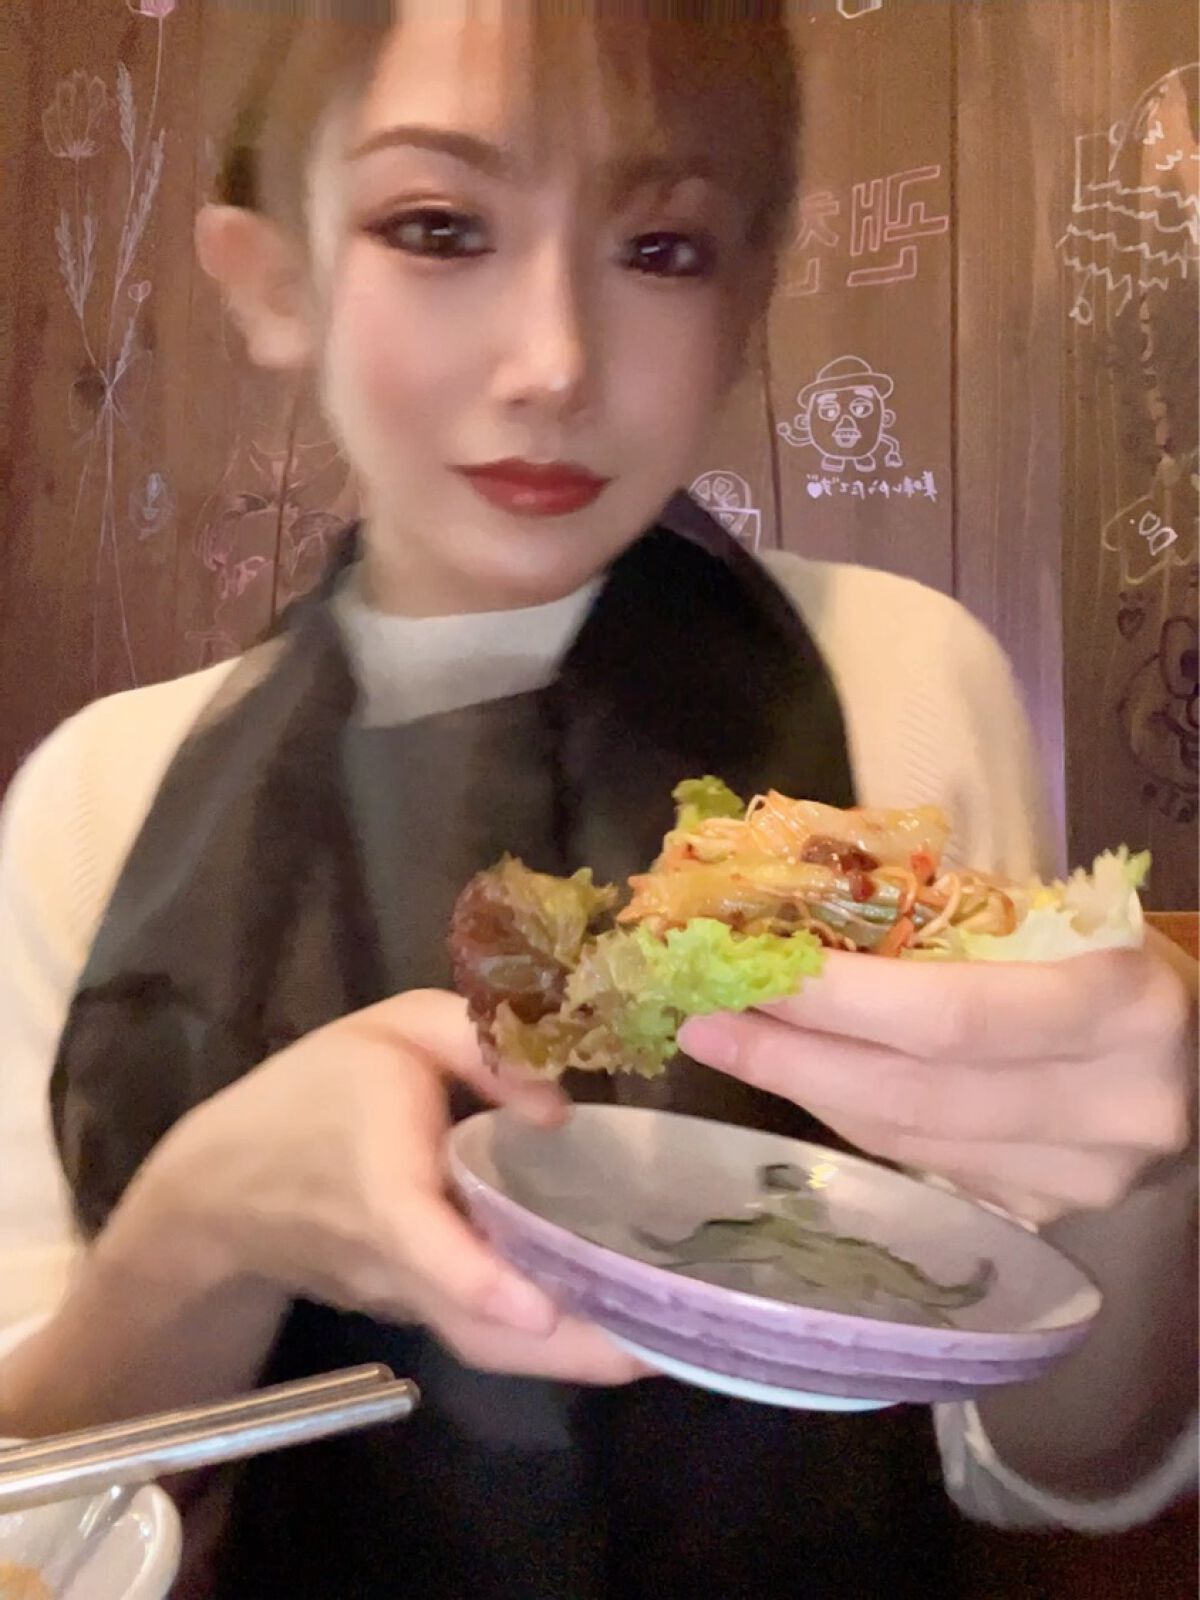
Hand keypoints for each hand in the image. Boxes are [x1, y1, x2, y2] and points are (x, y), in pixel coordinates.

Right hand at [113, 990, 642, 1384]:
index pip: (421, 1241)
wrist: (222, 1186)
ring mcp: (402, 1296)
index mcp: (379, 1181)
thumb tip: (558, 1111)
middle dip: (566, 1351)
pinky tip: (608, 1320)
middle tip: (658, 1349)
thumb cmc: (314, 1093)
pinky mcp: (411, 1308)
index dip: (478, 1279)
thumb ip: (477, 1045)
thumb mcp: (392, 1029)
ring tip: (657, 1344)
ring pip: (484, 1343)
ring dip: (568, 1357)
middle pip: (475, 1326)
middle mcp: (393, 1258)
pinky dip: (541, 1342)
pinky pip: (477, 1333)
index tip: (543, 1308)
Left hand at [679, 946, 1193, 1224]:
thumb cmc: (1110, 954)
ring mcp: (1083, 1181)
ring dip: (805, 1091)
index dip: (839, 1000)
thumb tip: (786, 904)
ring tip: (729, 1043)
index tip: (750, 970)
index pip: (950, 1016)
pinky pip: (923, 1168)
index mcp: (1120, 1006)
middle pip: (912, 1095)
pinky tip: (803, 1082)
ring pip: (906, 1141)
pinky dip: (853, 1121)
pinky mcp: (1050, 1218)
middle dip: (789, 1056)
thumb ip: (939, 920)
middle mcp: (1111, 1108)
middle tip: (703, 1018)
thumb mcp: (1053, 914)